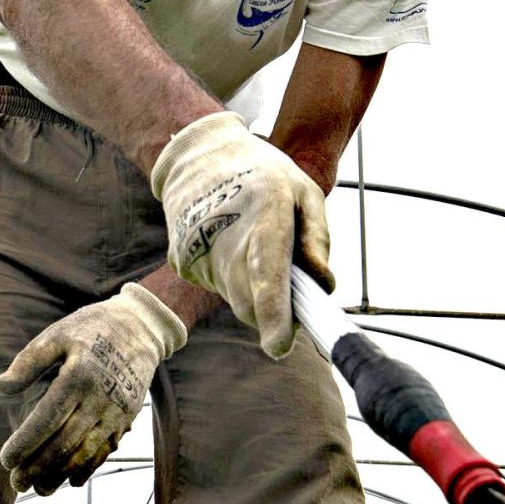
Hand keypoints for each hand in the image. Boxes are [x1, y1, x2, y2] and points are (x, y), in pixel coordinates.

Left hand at [0, 283, 188, 493]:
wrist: (141, 328)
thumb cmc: (90, 329)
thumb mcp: (56, 334)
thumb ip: (27, 362)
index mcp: (78, 376)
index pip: (47, 419)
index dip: (25, 443)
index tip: (5, 460)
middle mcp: (100, 398)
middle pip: (65, 443)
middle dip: (38, 467)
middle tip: (16, 483)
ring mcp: (116, 412)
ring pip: (86, 453)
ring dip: (61, 475)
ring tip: (39, 490)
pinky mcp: (126, 419)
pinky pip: (105, 451)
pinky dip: (87, 469)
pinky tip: (68, 482)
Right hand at [149, 111, 332, 357]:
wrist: (199, 156)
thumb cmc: (263, 174)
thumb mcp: (304, 191)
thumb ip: (317, 239)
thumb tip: (322, 286)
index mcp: (264, 213)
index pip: (267, 274)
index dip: (274, 315)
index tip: (280, 347)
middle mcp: (225, 235)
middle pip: (251, 302)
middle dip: (275, 310)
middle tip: (293, 286)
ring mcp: (197, 251)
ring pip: (236, 299)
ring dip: (254, 291)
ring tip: (256, 247)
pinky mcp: (182, 263)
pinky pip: (219, 290)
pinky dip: (233, 281)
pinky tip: (232, 245)